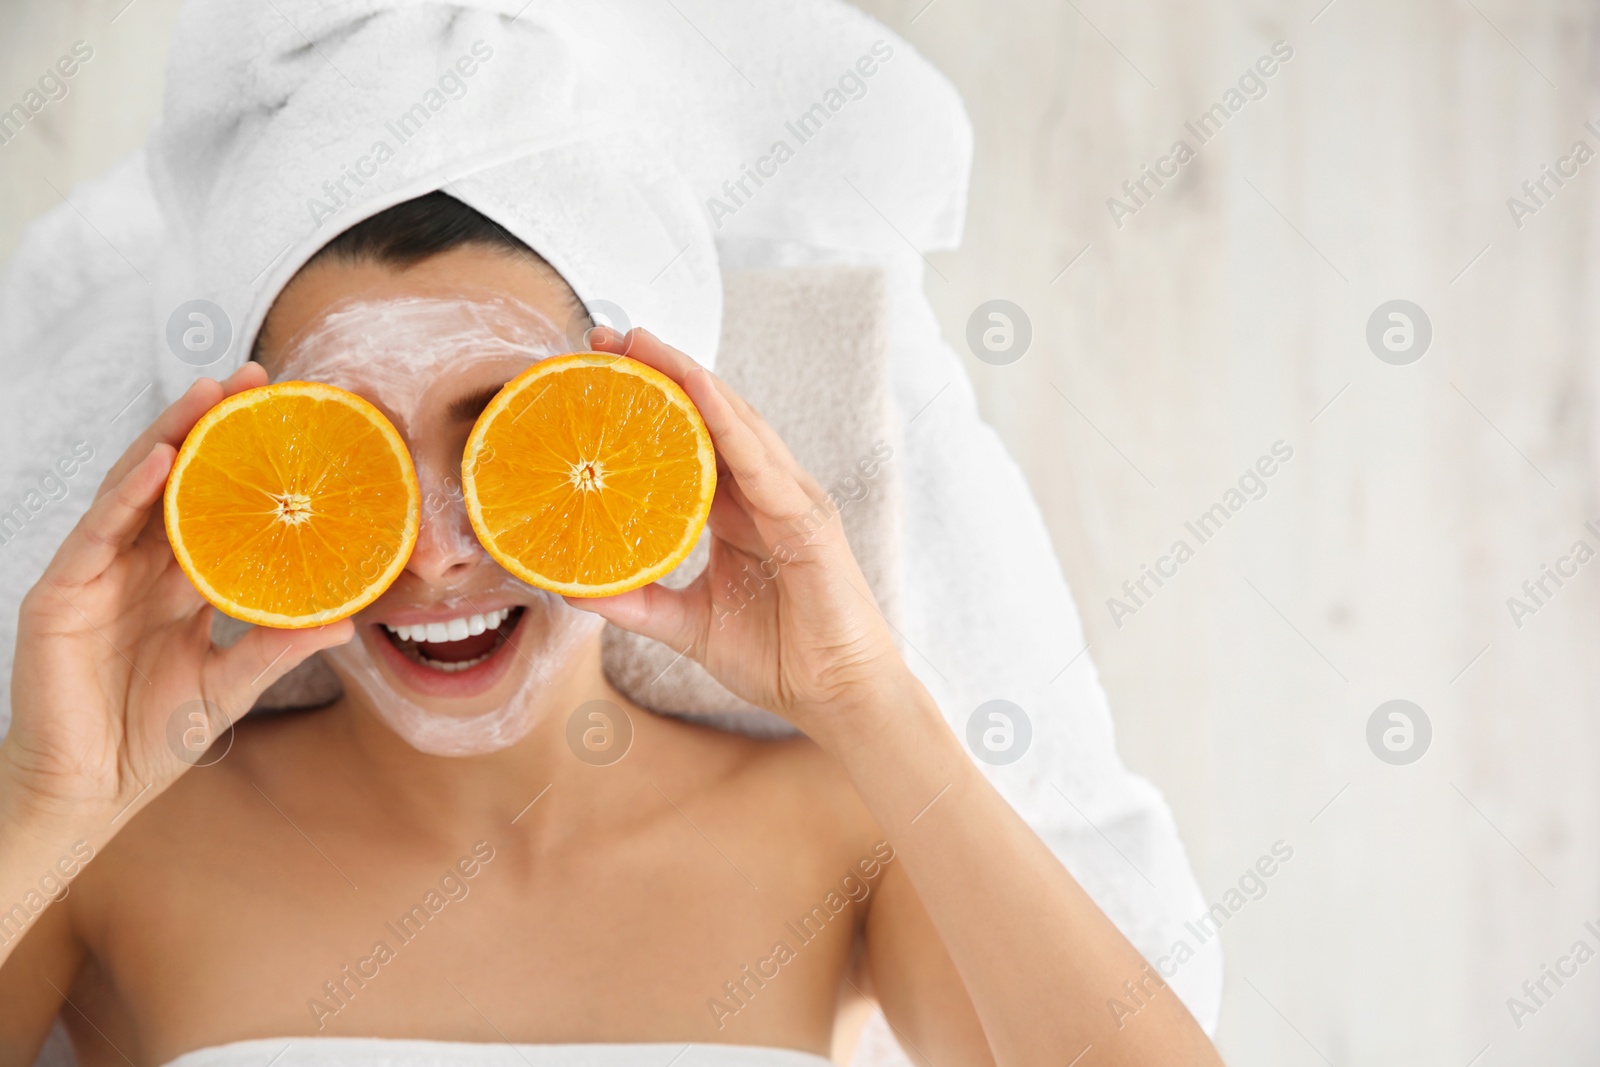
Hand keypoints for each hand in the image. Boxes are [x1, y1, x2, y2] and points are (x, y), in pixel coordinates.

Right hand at [0, 364, 352, 836]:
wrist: (89, 790)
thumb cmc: (153, 739)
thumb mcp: (231, 684)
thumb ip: (279, 648)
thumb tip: (347, 619)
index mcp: (177, 583)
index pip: (214, 507)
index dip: (245, 465)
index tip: (290, 422)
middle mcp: (136, 567)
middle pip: (175, 481)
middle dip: (209, 427)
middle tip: (254, 378)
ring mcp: (95, 574)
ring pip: (134, 489)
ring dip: (169, 436)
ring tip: (209, 393)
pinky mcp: (60, 593)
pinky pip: (97, 532)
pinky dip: (127, 493)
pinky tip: (158, 459)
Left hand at [565, 327, 916, 743]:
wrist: (837, 698)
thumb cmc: (775, 658)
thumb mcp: (685, 624)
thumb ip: (634, 600)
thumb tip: (566, 585)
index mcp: (739, 510)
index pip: (689, 439)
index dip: (647, 402)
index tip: (594, 368)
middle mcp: (765, 493)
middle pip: (710, 415)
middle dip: (660, 371)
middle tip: (605, 334)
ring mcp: (791, 501)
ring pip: (737, 422)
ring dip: (689, 378)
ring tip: (641, 343)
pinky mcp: (808, 522)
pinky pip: (761, 463)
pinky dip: (727, 422)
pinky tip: (694, 389)